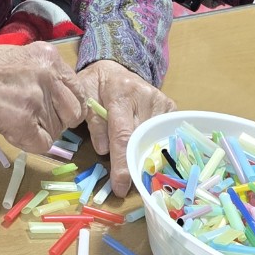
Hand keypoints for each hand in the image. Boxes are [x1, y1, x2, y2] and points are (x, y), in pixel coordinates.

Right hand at [0, 42, 85, 152]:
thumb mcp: (21, 57)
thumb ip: (45, 72)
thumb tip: (62, 96)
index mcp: (49, 57)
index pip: (78, 89)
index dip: (67, 103)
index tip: (56, 109)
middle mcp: (48, 75)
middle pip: (74, 112)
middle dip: (58, 120)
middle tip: (36, 118)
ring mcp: (37, 99)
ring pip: (57, 131)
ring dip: (40, 131)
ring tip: (16, 119)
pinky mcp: (25, 122)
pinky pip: (43, 144)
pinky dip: (29, 142)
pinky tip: (12, 129)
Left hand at [76, 59, 174, 195]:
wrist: (114, 67)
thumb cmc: (96, 86)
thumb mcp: (85, 98)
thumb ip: (93, 122)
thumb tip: (104, 150)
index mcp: (120, 93)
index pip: (123, 135)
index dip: (122, 163)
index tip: (120, 187)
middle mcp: (144, 96)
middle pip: (142, 140)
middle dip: (134, 164)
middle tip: (128, 185)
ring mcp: (160, 100)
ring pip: (155, 139)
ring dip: (146, 156)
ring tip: (137, 169)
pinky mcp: (169, 105)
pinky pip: (165, 133)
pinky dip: (157, 147)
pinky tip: (148, 154)